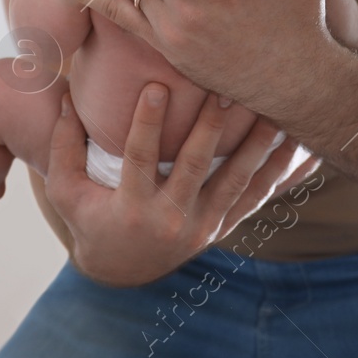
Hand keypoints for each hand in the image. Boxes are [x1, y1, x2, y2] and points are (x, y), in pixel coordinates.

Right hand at [43, 81, 320, 287]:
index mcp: (131, 208)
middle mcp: (170, 219)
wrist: (122, 270)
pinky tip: (295, 142)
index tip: (156, 87)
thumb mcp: (66, 191)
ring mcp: (202, 226)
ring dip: (254, 144)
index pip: (139, 160)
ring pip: (235, 181)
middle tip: (223, 88)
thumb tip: (63, 95)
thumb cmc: (91, 219)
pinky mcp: (223, 226)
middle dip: (210, 126)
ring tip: (268, 108)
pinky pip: (256, 196)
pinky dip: (278, 170)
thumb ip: (62, 146)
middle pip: (195, 168)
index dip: (147, 124)